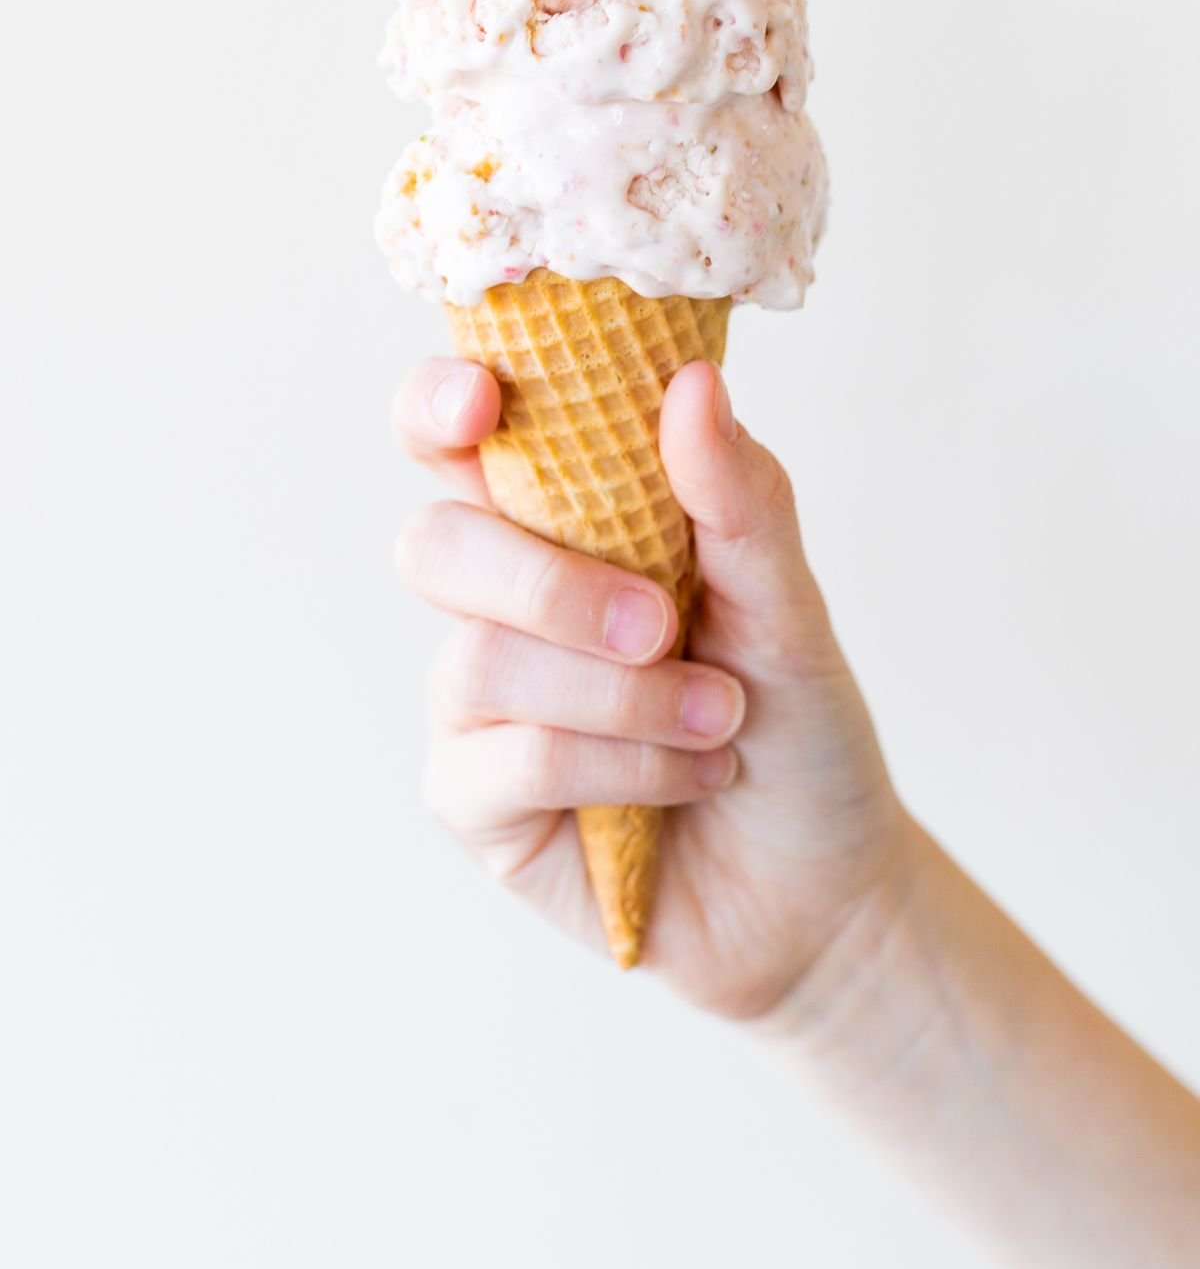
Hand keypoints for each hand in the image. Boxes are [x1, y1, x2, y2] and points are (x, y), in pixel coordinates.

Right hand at [394, 354, 905, 1020]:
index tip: (483, 399)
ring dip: (621, 695)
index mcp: (559, 526)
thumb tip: (693, 384)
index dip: (439, 405)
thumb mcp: (788, 604)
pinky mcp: (477, 804)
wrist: (826, 884)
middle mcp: (501, 605)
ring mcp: (478, 707)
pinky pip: (509, 763)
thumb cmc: (796, 724)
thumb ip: (737, 500)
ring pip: (480, 661)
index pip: (455, 442)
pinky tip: (687, 779)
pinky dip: (617, 765)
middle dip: (545, 582)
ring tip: (720, 719)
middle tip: (660, 623)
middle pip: (433, 545)